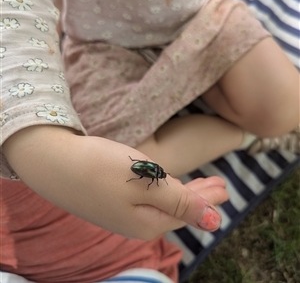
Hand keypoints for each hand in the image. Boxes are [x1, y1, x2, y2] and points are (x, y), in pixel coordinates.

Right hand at [3, 126, 227, 239]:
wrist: (53, 162)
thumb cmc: (101, 169)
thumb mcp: (146, 184)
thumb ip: (180, 203)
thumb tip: (213, 222)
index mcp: (148, 222)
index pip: (187, 211)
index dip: (207, 199)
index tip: (225, 187)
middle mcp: (136, 222)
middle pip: (176, 207)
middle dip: (199, 195)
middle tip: (219, 184)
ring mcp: (121, 212)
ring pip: (162, 201)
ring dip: (182, 191)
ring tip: (199, 183)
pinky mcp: (111, 199)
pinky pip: (146, 197)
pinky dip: (163, 189)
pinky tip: (167, 186)